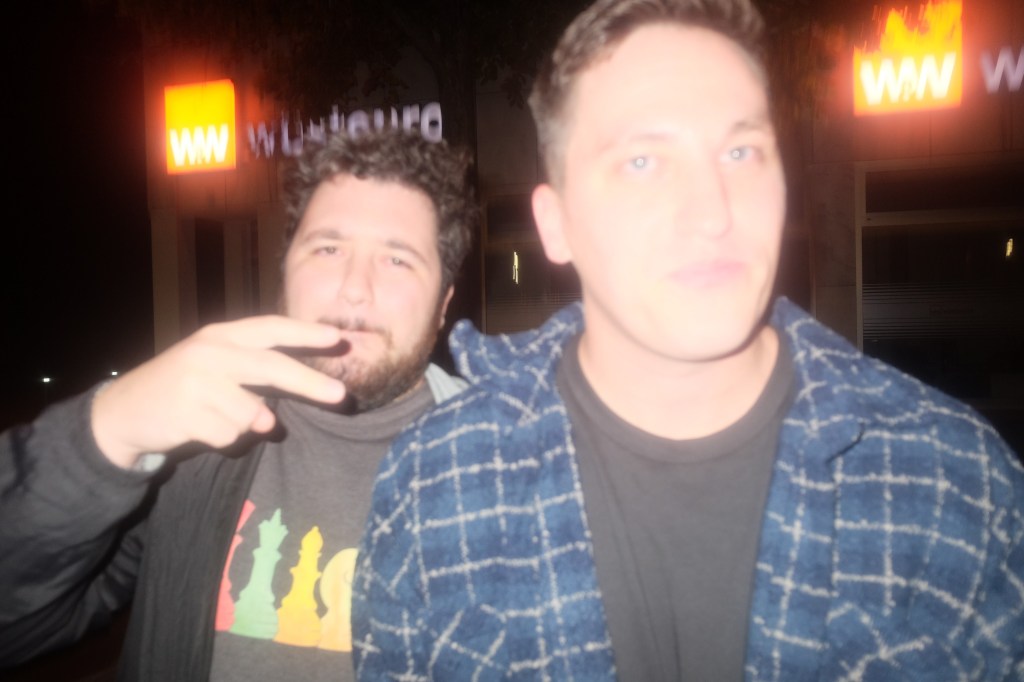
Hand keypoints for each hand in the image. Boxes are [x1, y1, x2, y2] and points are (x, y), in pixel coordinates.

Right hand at [91, 316, 345, 468]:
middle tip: (341, 395)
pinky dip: (224, 437)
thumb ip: (257, 368)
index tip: (337, 337)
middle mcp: (209, 352)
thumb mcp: (217, 363)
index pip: (270, 328)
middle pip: (271, 368)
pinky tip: (200, 427)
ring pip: (252, 413)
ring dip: (247, 423)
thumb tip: (307, 383)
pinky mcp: (185, 413)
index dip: (304, 333)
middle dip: (309, 382)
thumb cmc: (184, 386)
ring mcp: (195, 382)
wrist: (124, 412)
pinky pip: (230, 434)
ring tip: (219, 416)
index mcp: (221, 334)